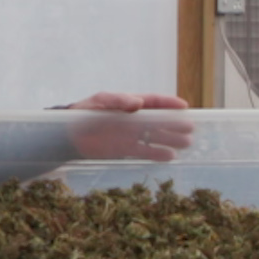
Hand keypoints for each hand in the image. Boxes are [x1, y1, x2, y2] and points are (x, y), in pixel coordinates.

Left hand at [67, 91, 193, 161]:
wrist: (67, 135)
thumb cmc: (83, 112)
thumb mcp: (99, 102)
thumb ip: (118, 101)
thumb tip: (138, 103)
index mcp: (129, 103)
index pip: (154, 102)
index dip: (169, 104)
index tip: (184, 107)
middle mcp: (134, 119)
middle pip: (159, 121)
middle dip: (175, 125)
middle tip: (190, 129)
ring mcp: (131, 134)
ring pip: (155, 137)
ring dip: (170, 140)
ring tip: (186, 144)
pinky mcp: (125, 149)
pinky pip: (145, 151)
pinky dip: (157, 154)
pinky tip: (170, 157)